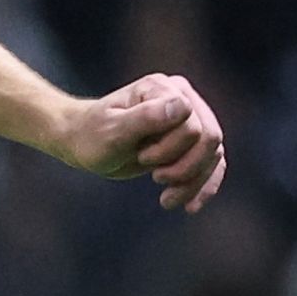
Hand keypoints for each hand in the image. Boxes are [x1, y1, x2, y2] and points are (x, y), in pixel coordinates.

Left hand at [57, 73, 226, 211]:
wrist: (82, 143)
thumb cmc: (91, 135)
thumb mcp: (112, 131)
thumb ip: (145, 118)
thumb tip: (183, 106)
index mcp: (164, 88)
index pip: (191, 124)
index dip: (171, 149)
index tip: (142, 157)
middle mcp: (182, 97)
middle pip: (209, 139)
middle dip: (185, 167)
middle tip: (155, 177)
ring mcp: (189, 118)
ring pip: (213, 153)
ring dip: (193, 181)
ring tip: (166, 200)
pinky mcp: (190, 141)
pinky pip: (213, 163)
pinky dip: (204, 186)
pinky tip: (190, 207)